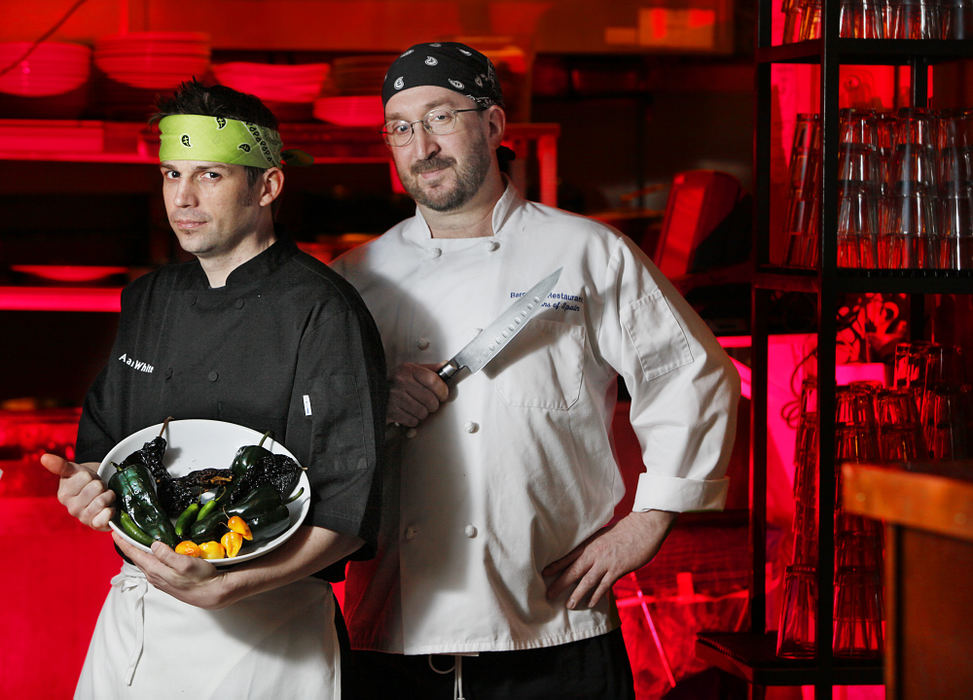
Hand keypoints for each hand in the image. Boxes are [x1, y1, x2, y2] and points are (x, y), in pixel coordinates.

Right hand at [40, 453, 115, 529]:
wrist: (99, 497)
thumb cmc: (86, 483)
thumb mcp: (74, 471)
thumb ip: (60, 465)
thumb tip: (44, 457)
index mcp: (64, 494)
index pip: (85, 477)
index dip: (91, 476)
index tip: (89, 480)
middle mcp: (72, 508)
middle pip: (96, 487)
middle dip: (101, 485)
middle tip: (98, 489)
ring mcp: (84, 518)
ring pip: (102, 501)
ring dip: (109, 495)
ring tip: (104, 497)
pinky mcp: (96, 525)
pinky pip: (104, 518)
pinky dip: (109, 512)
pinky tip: (109, 508)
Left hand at [112, 532, 229, 609]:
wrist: (212, 594)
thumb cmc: (201, 578)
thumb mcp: (185, 563)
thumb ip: (168, 555)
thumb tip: (154, 544)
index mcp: (156, 570)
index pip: (135, 554)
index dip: (124, 543)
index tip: (114, 532)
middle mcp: (154, 576)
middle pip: (137, 558)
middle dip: (128, 546)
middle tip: (121, 533)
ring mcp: (160, 580)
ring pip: (144, 563)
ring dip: (137, 552)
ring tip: (133, 541)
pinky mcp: (167, 581)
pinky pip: (151, 567)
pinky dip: (147, 558)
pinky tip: (151, 553)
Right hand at [387, 362, 448, 426]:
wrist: (372, 390)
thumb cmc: (395, 381)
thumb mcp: (411, 370)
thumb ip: (430, 369)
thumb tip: (446, 366)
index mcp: (408, 370)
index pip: (433, 381)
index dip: (442, 390)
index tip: (443, 394)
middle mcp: (401, 382)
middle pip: (430, 399)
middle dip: (433, 405)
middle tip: (429, 403)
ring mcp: (395, 397)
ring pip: (423, 412)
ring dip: (423, 413)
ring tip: (416, 407)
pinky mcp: (391, 412)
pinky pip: (412, 421)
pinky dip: (413, 420)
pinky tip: (408, 412)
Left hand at [542, 510, 676, 609]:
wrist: (643, 527)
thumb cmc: (626, 530)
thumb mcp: (605, 535)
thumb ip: (596, 546)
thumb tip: (589, 555)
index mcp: (590, 544)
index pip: (568, 556)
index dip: (555, 565)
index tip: (543, 573)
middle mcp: (594, 553)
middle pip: (573, 571)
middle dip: (559, 584)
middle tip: (548, 595)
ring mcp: (605, 562)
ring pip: (587, 581)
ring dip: (576, 594)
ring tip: (568, 605)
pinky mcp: (617, 569)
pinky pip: (604, 585)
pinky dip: (597, 595)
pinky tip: (590, 603)